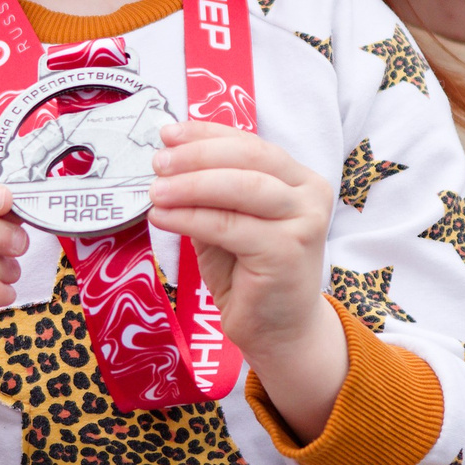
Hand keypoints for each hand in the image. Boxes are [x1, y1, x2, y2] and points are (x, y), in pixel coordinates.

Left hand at [149, 119, 345, 437]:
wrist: (279, 332)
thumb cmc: (251, 277)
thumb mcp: (226, 224)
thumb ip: (208, 194)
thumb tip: (168, 160)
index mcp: (297, 179)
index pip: (250, 144)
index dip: (206, 134)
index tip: (167, 132)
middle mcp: (309, 194)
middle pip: (248, 158)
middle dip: (196, 156)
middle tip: (157, 163)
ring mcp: (304, 221)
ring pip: (242, 187)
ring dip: (191, 185)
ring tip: (155, 191)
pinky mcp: (287, 251)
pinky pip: (230, 225)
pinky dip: (191, 218)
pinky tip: (164, 218)